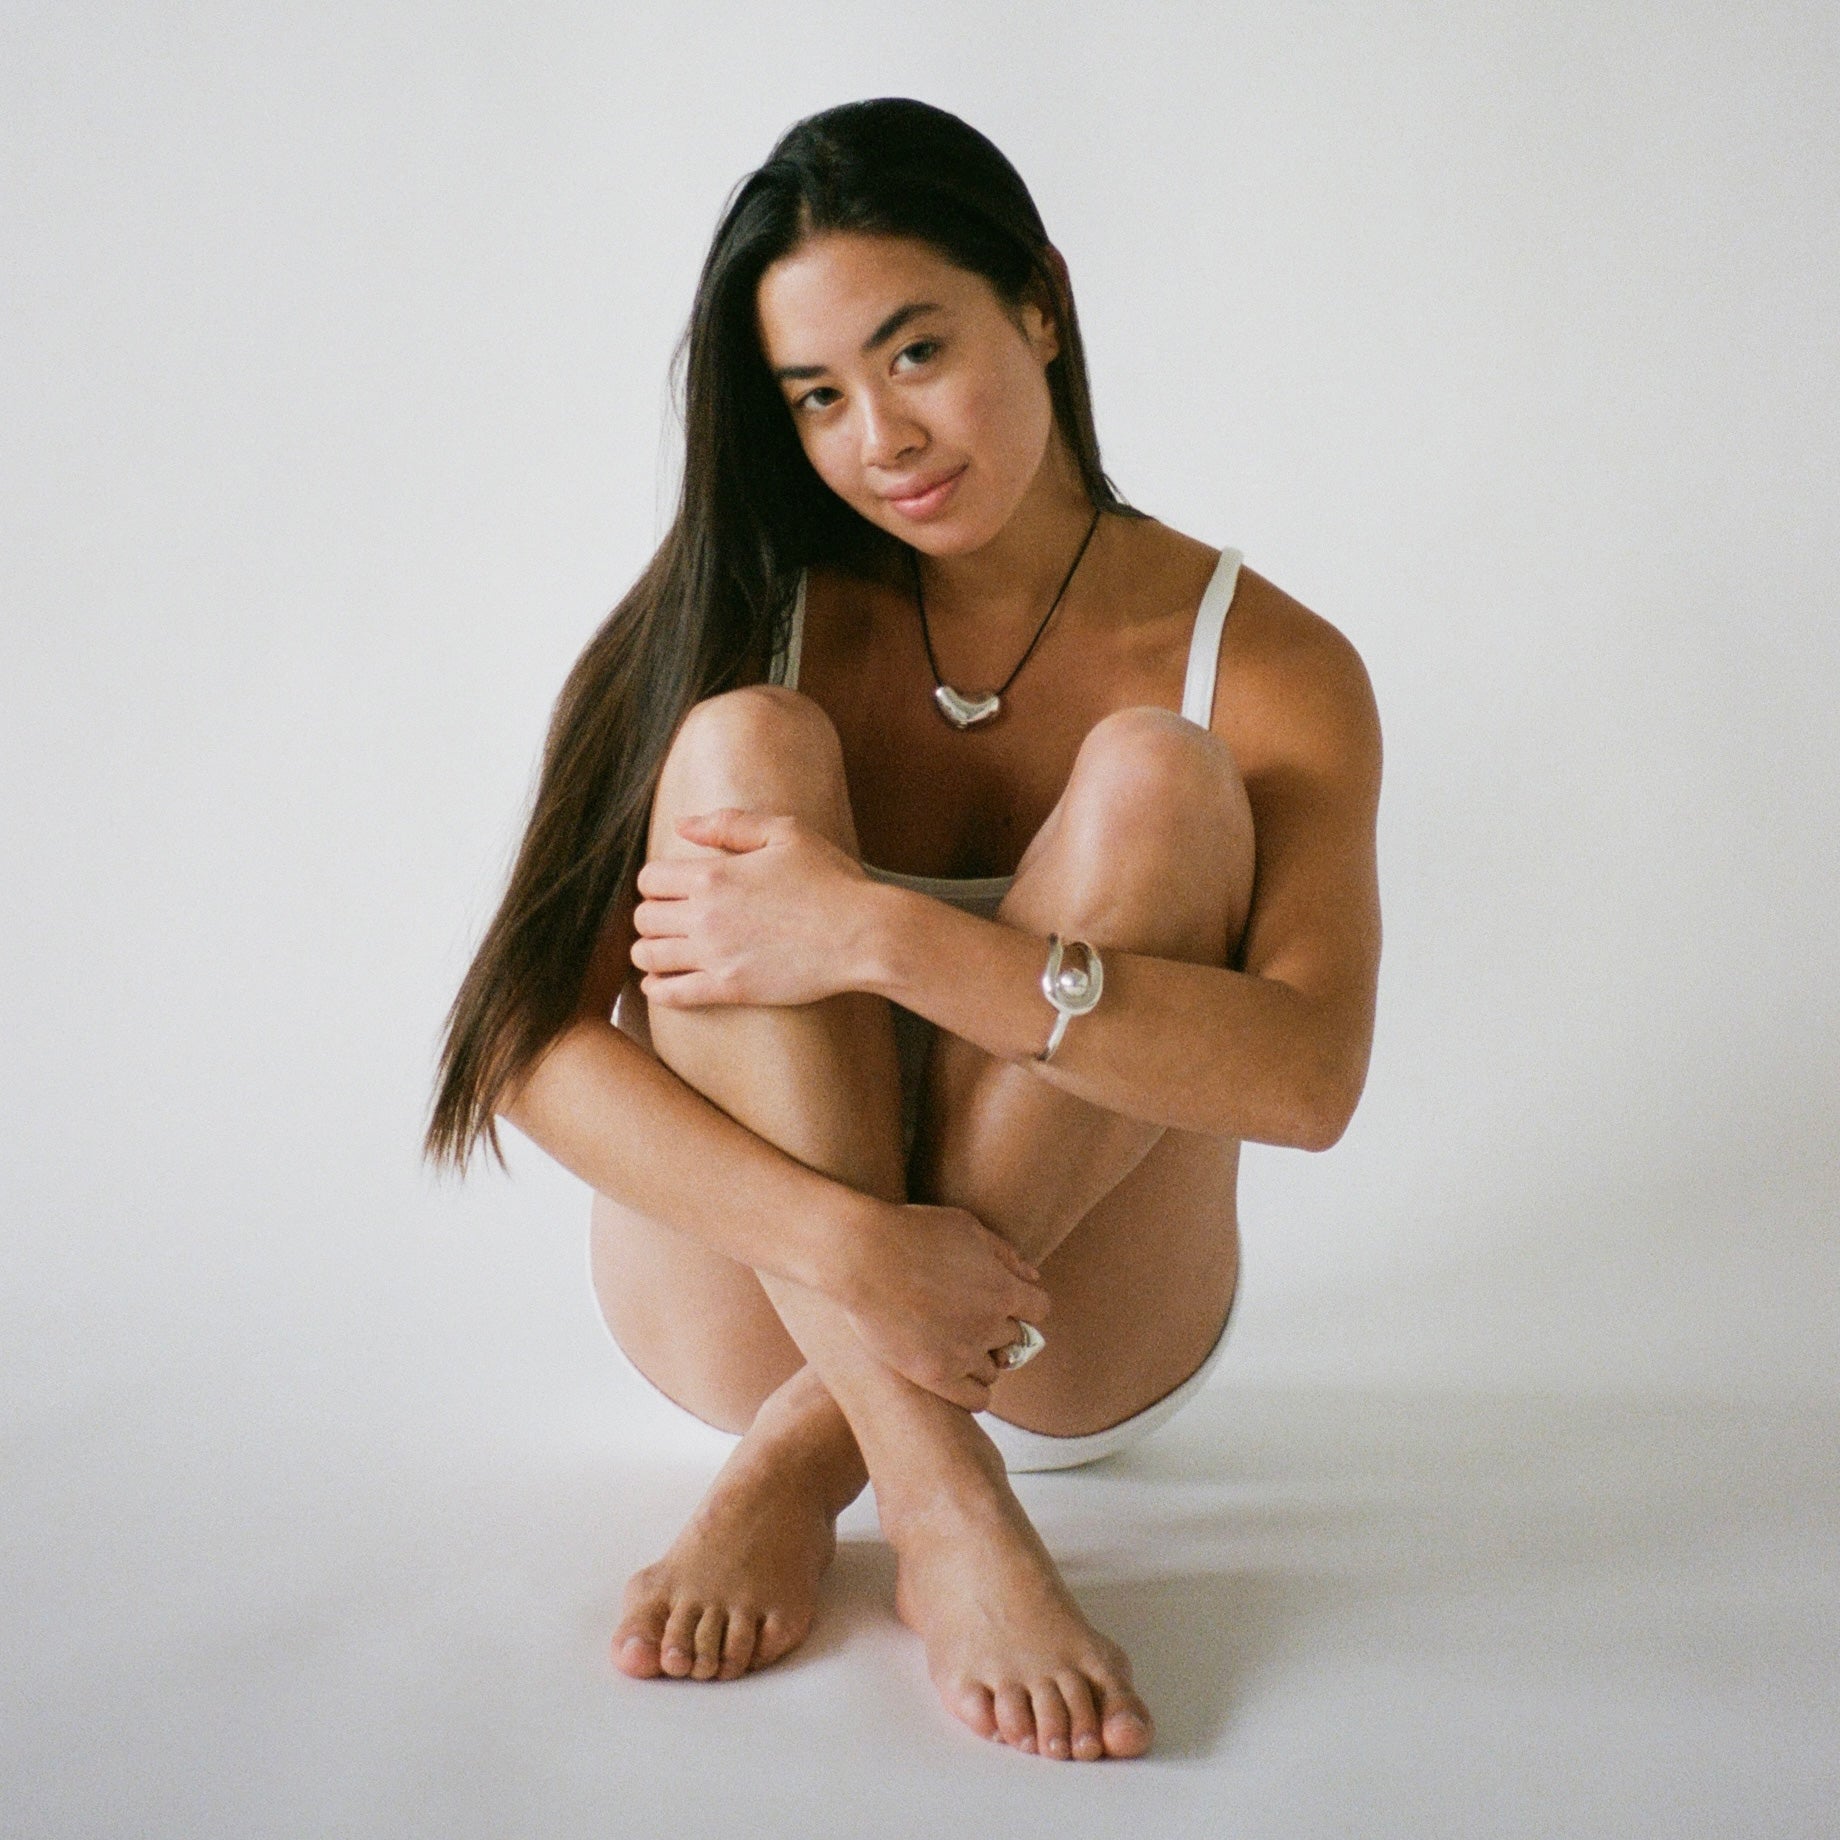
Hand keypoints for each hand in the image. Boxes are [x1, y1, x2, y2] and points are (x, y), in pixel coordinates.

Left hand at [632, 810, 872, 1008]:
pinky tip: (656, 985)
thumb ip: (729, 824)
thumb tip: (681, 825)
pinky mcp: (729, 989)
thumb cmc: (830, 879)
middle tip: (666, 919)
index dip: (655, 882)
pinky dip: (656, 990)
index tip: (670, 888)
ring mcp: (715, 955)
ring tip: (658, 950)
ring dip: (646, 952)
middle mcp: (705, 916)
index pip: (649, 879)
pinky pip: (672, 995)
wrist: (862, 934)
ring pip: (648, 956)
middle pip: (644, 917)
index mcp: (713, 875)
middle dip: (649, 916)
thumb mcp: (785, 832)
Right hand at [833, 1202, 1053, 1411]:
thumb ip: (1005, 1254)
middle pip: (1015, 1339)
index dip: (1024, 1304)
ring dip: (983, 1358)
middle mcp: (990, 1325)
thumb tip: (1033, 1276)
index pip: (1039, 1310)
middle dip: (998, 1327)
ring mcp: (964, 1353)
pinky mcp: (936, 1376)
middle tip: (970, 1318)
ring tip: (957, 1345)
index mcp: (1003, 1289)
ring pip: (995, 1370)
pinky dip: (974, 1392)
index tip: (1005, 1301)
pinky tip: (957, 1376)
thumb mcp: (966, 1227)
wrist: (860, 1255)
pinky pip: (977, 1400)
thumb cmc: (911, 1232)